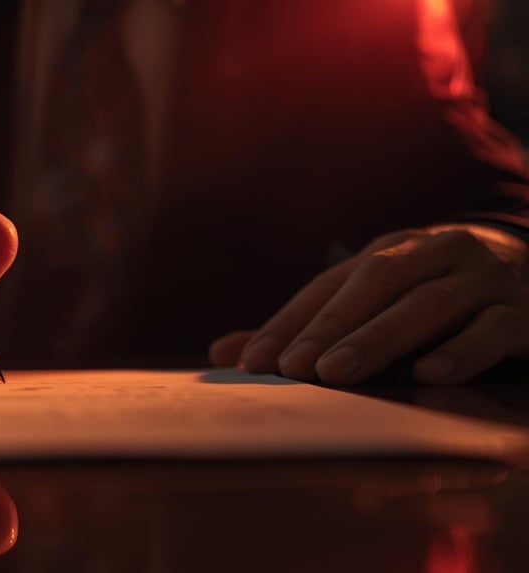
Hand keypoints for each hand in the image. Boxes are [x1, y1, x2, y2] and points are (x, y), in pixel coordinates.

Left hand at [210, 224, 528, 383]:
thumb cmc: (431, 295)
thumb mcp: (372, 302)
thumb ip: (304, 328)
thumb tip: (223, 354)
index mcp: (389, 250)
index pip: (328, 285)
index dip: (288, 321)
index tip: (251, 361)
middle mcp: (434, 253)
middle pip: (376, 284)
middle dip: (329, 327)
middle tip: (291, 367)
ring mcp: (482, 279)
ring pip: (430, 305)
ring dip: (380, 338)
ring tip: (338, 372)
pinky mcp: (524, 311)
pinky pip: (494, 328)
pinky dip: (462, 350)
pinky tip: (429, 375)